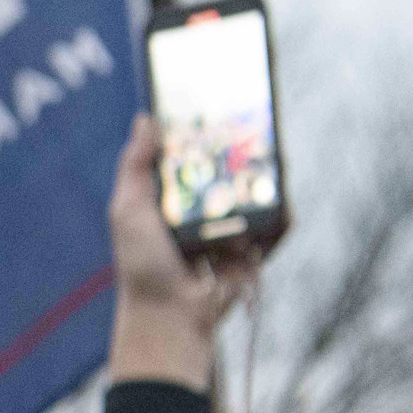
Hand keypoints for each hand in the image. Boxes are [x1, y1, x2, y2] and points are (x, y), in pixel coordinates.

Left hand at [108, 115, 259, 390]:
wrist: (168, 314)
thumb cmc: (141, 265)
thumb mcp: (128, 211)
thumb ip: (136, 167)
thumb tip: (145, 118)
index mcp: (177, 196)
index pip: (197, 153)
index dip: (208, 127)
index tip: (220, 97)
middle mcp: (206, 208)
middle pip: (235, 167)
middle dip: (248, 144)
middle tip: (257, 119)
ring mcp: (233, 228)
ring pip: (260, 192)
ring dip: (269, 175)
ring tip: (274, 154)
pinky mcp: (253, 250)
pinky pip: (277, 226)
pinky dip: (283, 215)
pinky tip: (283, 201)